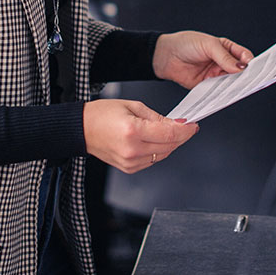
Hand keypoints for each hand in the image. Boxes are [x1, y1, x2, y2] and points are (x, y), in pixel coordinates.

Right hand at [83, 99, 198, 172]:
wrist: (82, 130)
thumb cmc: (102, 115)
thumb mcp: (133, 106)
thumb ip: (157, 117)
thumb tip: (176, 124)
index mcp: (133, 131)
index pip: (170, 134)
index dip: (186, 129)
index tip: (193, 124)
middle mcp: (132, 150)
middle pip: (170, 146)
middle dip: (181, 136)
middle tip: (185, 126)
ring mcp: (131, 162)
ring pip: (164, 154)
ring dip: (170, 143)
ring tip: (166, 131)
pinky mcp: (130, 168)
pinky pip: (153, 160)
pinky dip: (159, 150)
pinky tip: (154, 140)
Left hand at [152, 31, 252, 89]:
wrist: (165, 56)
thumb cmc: (185, 44)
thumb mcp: (208, 45)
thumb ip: (224, 57)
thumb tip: (240, 67)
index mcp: (226, 48)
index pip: (244, 56)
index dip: (250, 62)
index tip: (254, 67)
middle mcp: (223, 62)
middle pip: (240, 71)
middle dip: (245, 76)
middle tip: (250, 80)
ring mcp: (215, 74)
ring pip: (231, 82)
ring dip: (235, 85)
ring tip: (239, 87)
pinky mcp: (207, 85)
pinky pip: (218, 91)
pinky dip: (223, 93)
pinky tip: (226, 94)